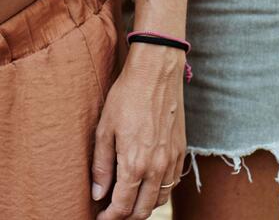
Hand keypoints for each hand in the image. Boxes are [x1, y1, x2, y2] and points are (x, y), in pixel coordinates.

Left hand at [92, 44, 186, 219]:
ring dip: (143, 207)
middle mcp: (156, 167)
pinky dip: (159, 192)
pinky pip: (171, 184)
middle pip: (143, 210)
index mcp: (134, 164)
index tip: (100, 218)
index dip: (110, 218)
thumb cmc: (126, 97)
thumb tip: (98, 194)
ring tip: (128, 202)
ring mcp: (171, 160)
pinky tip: (147, 186)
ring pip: (160, 200)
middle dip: (126, 217)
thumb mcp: (104, 130)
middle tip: (112, 214)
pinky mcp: (180, 151)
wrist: (156, 73)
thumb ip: (101, 166)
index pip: (123, 207)